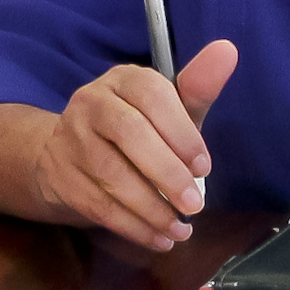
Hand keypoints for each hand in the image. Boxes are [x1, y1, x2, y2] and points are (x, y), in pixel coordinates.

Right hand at [30, 38, 239, 251]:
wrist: (70, 152)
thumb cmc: (136, 129)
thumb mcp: (169, 109)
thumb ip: (198, 87)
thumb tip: (228, 50)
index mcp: (123, 80)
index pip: (151, 96)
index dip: (181, 132)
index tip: (205, 166)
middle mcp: (91, 102)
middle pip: (129, 133)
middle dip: (167, 174)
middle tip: (196, 205)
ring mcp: (70, 139)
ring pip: (112, 175)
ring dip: (152, 209)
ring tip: (181, 230)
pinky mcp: (61, 176)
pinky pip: (98, 205)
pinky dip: (133, 227)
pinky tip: (159, 239)